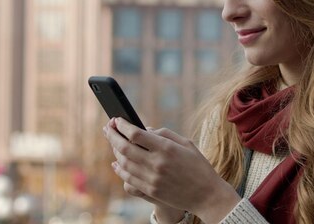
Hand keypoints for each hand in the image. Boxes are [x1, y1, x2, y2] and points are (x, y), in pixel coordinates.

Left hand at [103, 118, 240, 222]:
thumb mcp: (186, 143)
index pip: (135, 134)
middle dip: (112, 136)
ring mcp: (152, 179)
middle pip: (124, 148)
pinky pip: (127, 179)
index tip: (116, 120)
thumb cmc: (198, 165)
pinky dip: (119, 169)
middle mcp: (156, 164)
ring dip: (114, 151)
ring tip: (113, 142)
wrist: (206, 194)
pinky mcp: (150, 191)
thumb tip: (145, 130)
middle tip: (107, 128)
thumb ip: (164, 134)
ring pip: (123, 164)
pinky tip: (117, 162)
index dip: (122, 126)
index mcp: (167, 148)